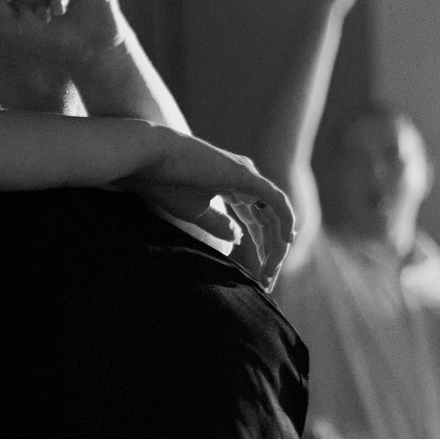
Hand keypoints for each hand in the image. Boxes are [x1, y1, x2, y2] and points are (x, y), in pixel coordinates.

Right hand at [122, 127, 295, 288]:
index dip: (262, 248)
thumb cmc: (167, 183)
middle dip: (272, 252)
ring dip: (278, 244)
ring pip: (276, 214)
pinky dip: (285, 222)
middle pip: (270, 221)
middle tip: (268, 281)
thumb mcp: (196, 212)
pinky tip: (286, 243)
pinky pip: (276, 203)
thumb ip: (220, 225)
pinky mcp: (246, 176)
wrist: (153, 158)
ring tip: (272, 270)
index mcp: (233, 187)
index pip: (258, 221)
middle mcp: (246, 179)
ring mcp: (248, 175)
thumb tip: (239, 239)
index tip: (260, 276)